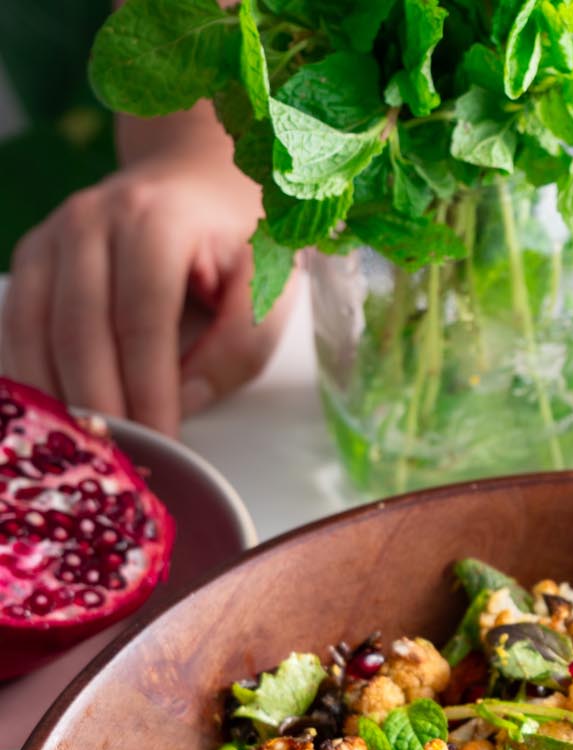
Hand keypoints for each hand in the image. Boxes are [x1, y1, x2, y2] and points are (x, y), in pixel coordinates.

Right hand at [1, 151, 293, 437]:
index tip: (163, 447)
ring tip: (88, 454)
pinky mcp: (31, 259)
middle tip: (121, 464)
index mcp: (154, 221)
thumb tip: (184, 401)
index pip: (142, 320)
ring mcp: (51, 237)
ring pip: (34, 332)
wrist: (195, 182)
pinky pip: (15, 328)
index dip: (148, 391)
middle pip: (80, 331)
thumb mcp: (267, 286)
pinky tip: (55, 423)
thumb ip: (238, 345)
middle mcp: (90, 221)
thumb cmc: (236, 240)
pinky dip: (31, 381)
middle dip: (101, 407)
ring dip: (58, 401)